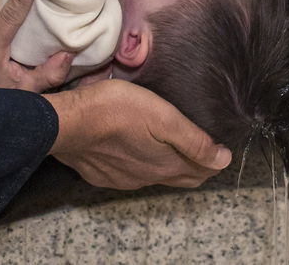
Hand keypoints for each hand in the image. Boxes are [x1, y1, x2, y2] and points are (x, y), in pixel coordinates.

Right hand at [44, 79, 230, 189]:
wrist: (65, 123)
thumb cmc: (114, 111)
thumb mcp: (162, 116)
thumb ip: (193, 139)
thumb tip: (223, 159)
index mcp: (165, 165)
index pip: (201, 171)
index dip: (214, 160)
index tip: (220, 146)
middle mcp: (146, 177)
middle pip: (180, 176)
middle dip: (195, 164)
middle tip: (202, 147)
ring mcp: (122, 178)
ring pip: (153, 175)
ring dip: (166, 164)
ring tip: (170, 146)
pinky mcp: (101, 173)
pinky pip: (128, 172)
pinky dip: (139, 163)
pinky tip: (134, 149)